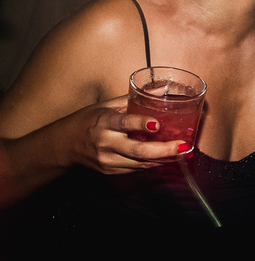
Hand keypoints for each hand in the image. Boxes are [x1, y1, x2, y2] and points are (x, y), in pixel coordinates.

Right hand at [70, 97, 186, 173]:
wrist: (63, 145)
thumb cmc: (88, 120)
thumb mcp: (107, 105)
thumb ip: (135, 99)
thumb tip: (163, 89)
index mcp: (104, 122)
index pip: (124, 123)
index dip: (141, 124)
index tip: (158, 124)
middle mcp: (105, 143)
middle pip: (137, 150)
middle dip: (164, 150)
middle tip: (184, 146)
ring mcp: (107, 160)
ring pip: (140, 163)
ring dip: (163, 159)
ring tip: (183, 152)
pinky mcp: (110, 171)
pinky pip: (135, 169)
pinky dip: (152, 164)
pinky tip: (166, 159)